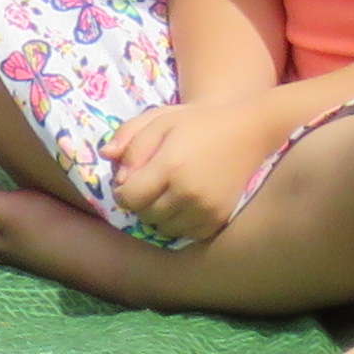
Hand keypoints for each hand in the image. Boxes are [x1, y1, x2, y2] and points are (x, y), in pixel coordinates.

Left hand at [107, 94, 280, 240]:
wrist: (247, 131)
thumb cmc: (198, 122)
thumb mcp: (160, 119)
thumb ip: (129, 137)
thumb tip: (106, 156)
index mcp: (170, 166)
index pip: (128, 197)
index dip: (122, 190)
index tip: (129, 180)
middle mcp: (188, 193)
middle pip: (144, 215)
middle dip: (140, 202)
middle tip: (149, 185)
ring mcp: (205, 209)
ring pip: (163, 228)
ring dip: (158, 215)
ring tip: (166, 194)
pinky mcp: (218, 220)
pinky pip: (186, 234)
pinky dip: (179, 223)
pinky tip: (183, 204)